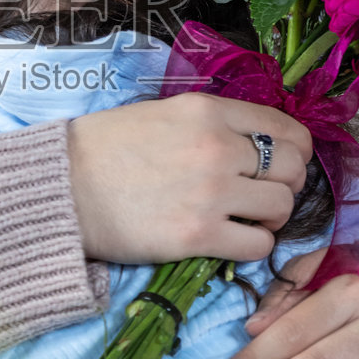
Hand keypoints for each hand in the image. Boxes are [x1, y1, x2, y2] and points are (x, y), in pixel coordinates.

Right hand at [67, 93, 312, 265]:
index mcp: (208, 111)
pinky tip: (230, 240)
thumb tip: (255, 144)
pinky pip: (259, 246)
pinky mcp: (198, 237)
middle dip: (285, 185)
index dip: (295, 151)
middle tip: (262, 196)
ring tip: (245, 220)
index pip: (286, 129)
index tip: (284, 165)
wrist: (62, 187)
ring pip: (282, 208)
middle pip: (292, 169)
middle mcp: (217, 147)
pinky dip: (252, 246)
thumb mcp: (164, 114)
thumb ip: (212, 124)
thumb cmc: (105, 149)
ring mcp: (210, 193)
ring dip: (270, 218)